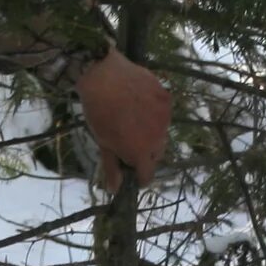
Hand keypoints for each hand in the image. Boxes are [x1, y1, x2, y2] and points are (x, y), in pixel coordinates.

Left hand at [77, 49, 169, 188]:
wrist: (103, 75)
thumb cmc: (98, 112)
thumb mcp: (102, 143)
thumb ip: (112, 167)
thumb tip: (115, 189)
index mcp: (141, 152)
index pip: (148, 175)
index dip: (139, 176)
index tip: (131, 171)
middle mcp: (158, 137)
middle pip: (156, 154)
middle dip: (145, 154)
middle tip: (130, 142)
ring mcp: (165, 117)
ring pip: (161, 133)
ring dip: (151, 133)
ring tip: (134, 120)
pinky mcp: (166, 98)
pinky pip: (163, 113)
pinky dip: (155, 113)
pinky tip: (139, 104)